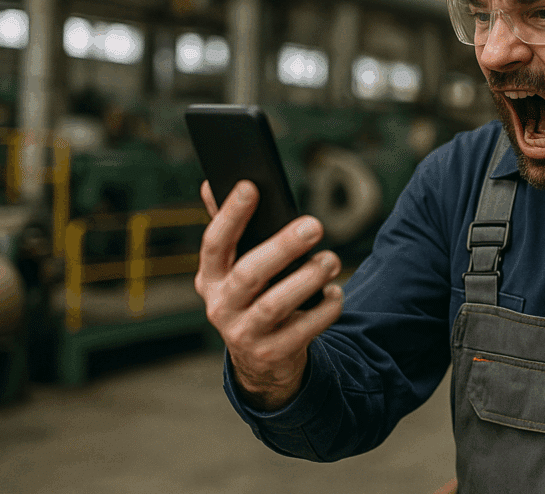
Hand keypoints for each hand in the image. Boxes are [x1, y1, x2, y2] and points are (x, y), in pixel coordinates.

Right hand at [195, 180, 344, 410]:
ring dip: (307, 279)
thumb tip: (209, 184)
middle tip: (314, 225)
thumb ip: (227, 229)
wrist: (259, 359)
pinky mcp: (273, 353)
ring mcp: (244, 334)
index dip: (230, 215)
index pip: (214, 243)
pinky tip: (335, 292)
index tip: (250, 186)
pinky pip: (303, 330)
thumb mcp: (233, 268)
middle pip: (249, 274)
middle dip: (282, 247)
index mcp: (210, 277)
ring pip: (274, 305)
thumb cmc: (251, 297)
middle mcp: (221, 306)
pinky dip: (324, 309)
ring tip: (330, 260)